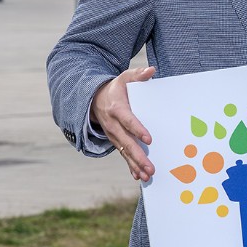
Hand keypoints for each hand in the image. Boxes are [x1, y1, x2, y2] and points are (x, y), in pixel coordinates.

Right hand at [90, 66, 156, 181]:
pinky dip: (130, 166)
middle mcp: (113, 125)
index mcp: (117, 109)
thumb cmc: (116, 88)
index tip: (149, 139)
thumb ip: (138, 74)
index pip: (128, 120)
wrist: (94, 99)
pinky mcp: (116, 140)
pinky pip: (123, 154)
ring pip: (124, 152)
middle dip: (138, 156)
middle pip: (126, 142)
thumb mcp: (125, 78)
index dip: (138, 130)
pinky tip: (138, 176)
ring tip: (147, 176)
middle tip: (150, 167)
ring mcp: (114, 135)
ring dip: (135, 164)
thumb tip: (151, 70)